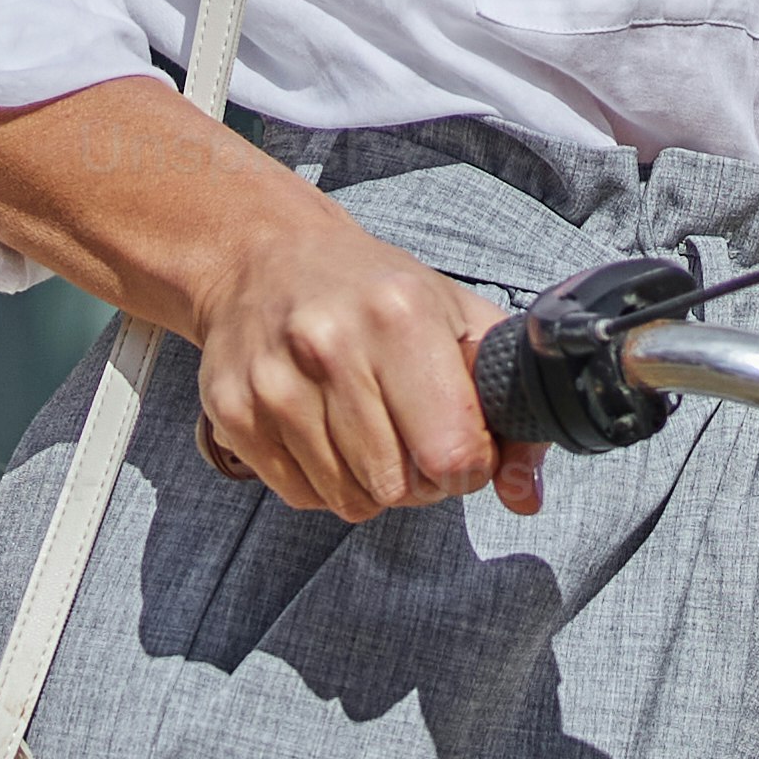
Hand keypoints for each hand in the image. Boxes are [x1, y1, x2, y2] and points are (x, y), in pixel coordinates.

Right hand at [181, 214, 545, 526]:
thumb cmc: (374, 291)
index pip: (452, 452)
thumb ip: (508, 408)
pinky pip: (302, 497)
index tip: (463, 445)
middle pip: (399, 485)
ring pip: (349, 500)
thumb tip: (525, 496)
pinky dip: (325, 482)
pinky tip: (326, 432)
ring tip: (369, 430)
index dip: (470, 466)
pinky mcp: (233, 413)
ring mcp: (275, 382)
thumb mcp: (457, 319)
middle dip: (421, 479)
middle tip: (414, 437)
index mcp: (400, 315)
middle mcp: (330, 346)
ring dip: (372, 484)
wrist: (264, 258)